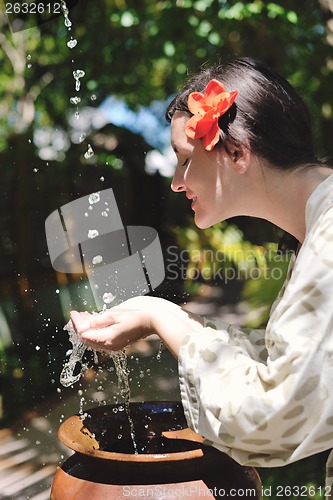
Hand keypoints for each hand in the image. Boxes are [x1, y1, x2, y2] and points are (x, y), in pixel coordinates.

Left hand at [70, 296, 203, 356]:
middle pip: (87, 338)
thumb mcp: (114, 315)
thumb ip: (97, 321)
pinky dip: (95, 331)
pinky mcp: (117, 343)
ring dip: (87, 328)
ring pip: (93, 339)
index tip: (73, 313)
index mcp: (106, 338)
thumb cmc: (135, 316)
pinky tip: (94, 322)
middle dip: (80, 326)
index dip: (76, 323)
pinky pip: (101, 339)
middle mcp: (108, 345)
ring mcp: (113, 346)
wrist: (152, 321)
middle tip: (76, 314)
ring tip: (83, 316)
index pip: (84, 332)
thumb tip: (82, 326)